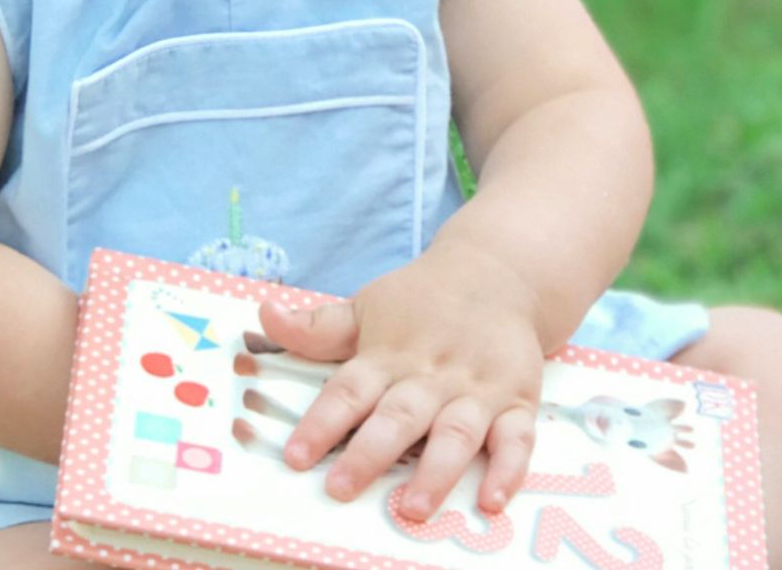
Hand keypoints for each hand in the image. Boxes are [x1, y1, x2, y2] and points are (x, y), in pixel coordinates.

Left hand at [257, 241, 544, 519]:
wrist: (500, 272)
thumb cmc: (423, 301)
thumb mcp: (368, 306)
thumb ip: (317, 326)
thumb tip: (263, 314)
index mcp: (390, 354)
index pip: (349, 390)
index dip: (321, 423)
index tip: (296, 456)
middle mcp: (432, 373)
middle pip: (400, 415)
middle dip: (370, 453)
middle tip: (342, 488)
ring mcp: (477, 388)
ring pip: (456, 432)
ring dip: (436, 471)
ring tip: (413, 508)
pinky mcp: (517, 399)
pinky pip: (517, 438)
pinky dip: (507, 470)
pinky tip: (491, 501)